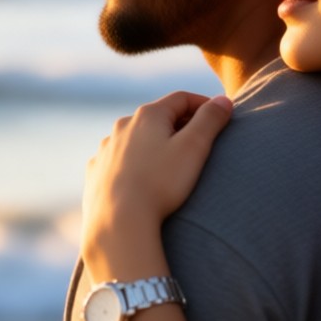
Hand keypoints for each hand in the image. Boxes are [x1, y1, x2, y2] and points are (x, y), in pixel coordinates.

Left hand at [81, 92, 232, 275]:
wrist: (118, 222)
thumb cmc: (160, 184)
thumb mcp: (194, 148)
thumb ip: (210, 120)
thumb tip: (223, 100)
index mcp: (148, 115)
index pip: (181, 99)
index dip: (203, 105)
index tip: (218, 116)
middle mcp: (123, 126)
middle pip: (158, 117)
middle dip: (179, 124)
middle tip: (199, 141)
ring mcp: (106, 148)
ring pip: (136, 139)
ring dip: (154, 144)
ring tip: (169, 162)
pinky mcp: (96, 171)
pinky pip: (119, 160)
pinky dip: (133, 163)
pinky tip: (141, 178)